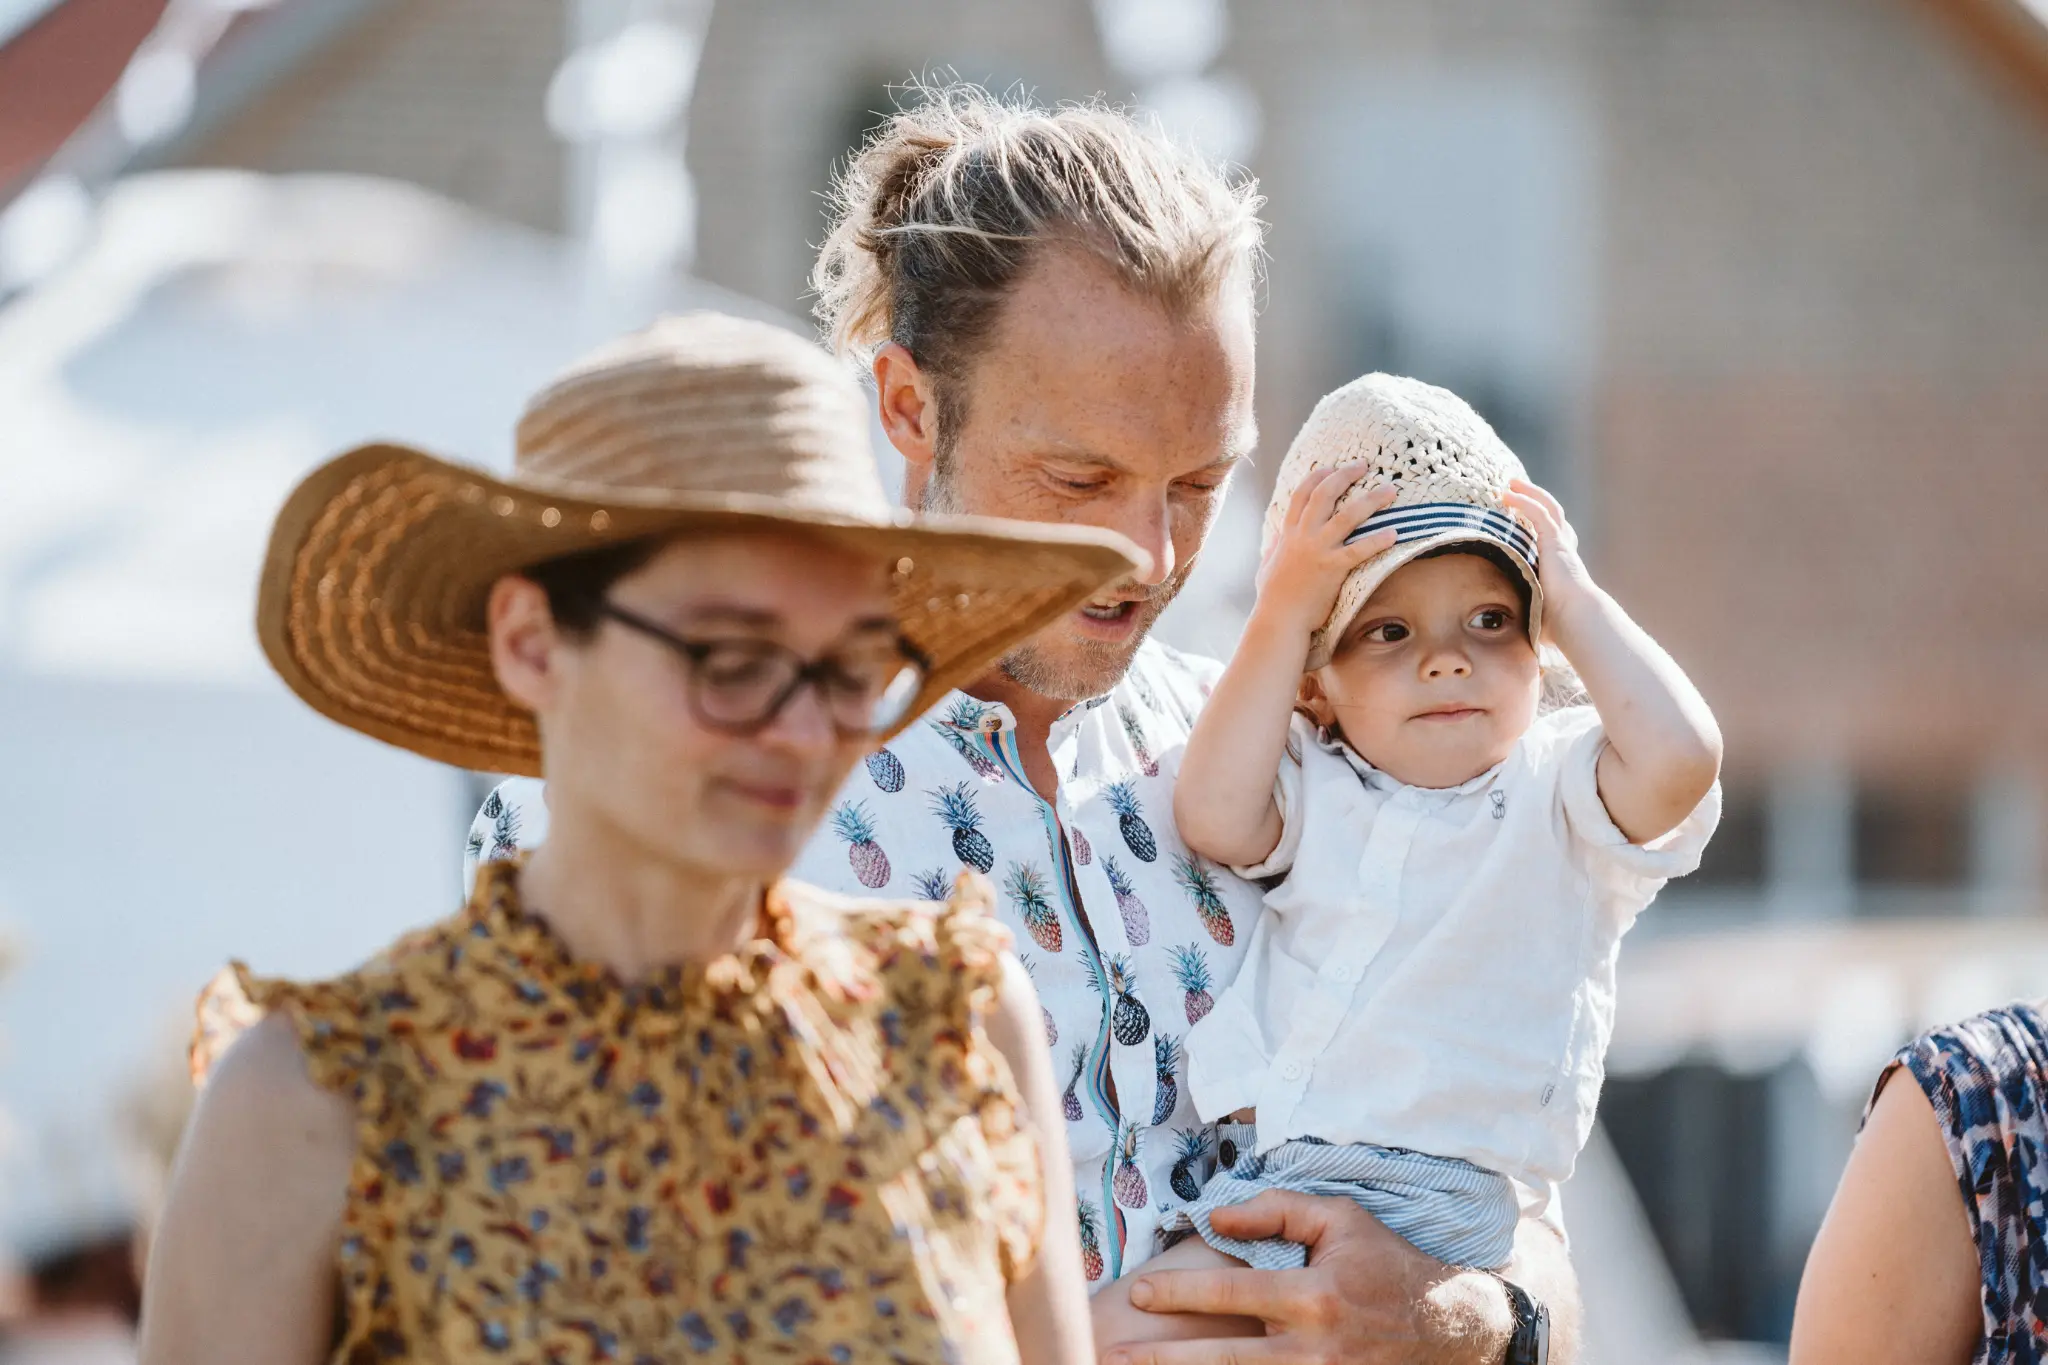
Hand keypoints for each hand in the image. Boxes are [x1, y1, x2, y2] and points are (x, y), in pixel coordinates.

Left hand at [1104, 1191, 1514, 1364]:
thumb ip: (1275, 1211)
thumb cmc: (1385, 1263)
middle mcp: (1315, 1348)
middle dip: (1164, 1360)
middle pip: (1223, 1358)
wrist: (1449, 1329)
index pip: (1229, 1292)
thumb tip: (1212, 1219)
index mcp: (1314, 1296)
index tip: (1136, 1296)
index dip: (1177, 1294)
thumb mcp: (1339, 1219)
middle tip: (1114, 1357)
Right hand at [1256, 468, 1398, 637]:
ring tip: (1390, 489)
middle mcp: (1303, 536)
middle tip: (1364, 465)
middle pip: (1325, 494)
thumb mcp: (1267, 567)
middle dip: (1345, 475)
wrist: (1279, 618)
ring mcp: (1318, 550)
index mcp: (1289, 533)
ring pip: (1347, 515)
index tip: (1332, 466)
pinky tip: (1394, 533)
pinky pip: (1359, 550)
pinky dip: (1377, 540)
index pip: (1302, 494)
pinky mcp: (1332, 568)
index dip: (1318, 476)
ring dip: (1371, 499)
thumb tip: (1274, 542)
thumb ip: (1273, 550)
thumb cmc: (1273, 597)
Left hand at [1502, 480, 1597, 637]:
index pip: (1552, 538)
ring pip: (1548, 508)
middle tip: (1515, 489)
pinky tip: (1508, 493)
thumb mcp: (1537, 614)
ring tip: (1511, 483)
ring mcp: (1562, 544)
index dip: (1539, 524)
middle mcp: (1565, 551)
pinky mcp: (1556, 542)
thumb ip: (1525, 612)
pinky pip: (1539, 513)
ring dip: (1529, 493)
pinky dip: (1525, 501)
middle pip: (1553, 515)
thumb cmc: (1559, 626)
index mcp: (1562, 566)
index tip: (1523, 517)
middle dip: (1535, 499)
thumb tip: (1505, 629)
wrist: (1576, 620)